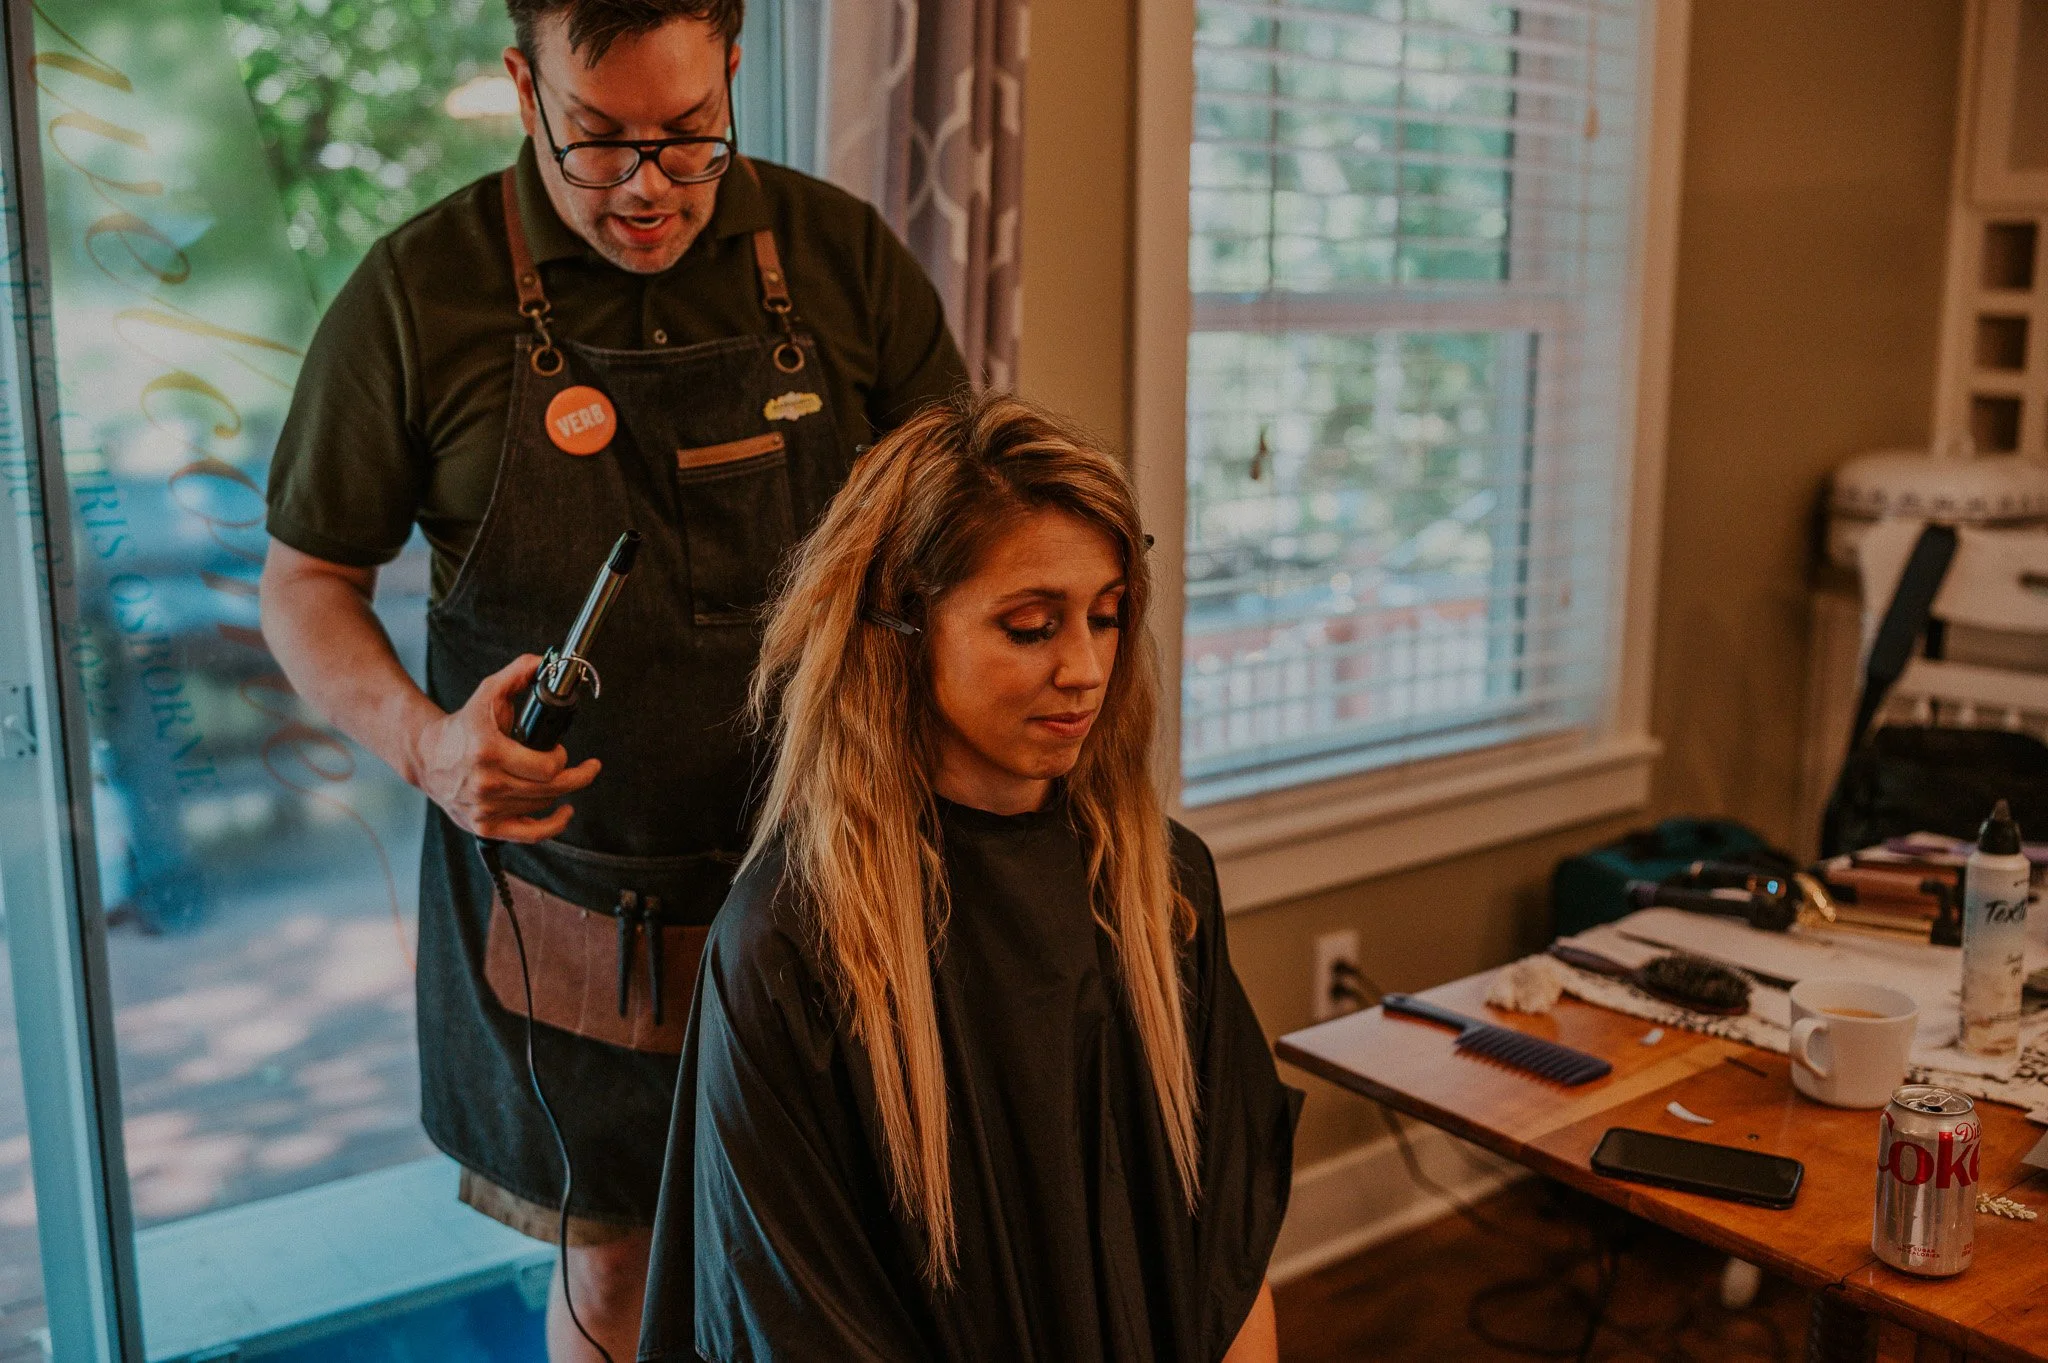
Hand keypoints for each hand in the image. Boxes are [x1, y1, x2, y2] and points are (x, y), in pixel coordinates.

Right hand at [411, 653, 600, 842]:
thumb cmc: (462, 727)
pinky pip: (530, 835)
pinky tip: (564, 812)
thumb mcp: (487, 693)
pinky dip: (553, 826)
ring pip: (542, 805)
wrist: (427, 756)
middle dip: (574, 776)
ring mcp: (485, 808)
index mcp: (489, 752)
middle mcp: (486, 784)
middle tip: (587, 768)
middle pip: (550, 789)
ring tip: (555, 779)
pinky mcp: (485, 827)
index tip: (561, 751)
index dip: (563, 759)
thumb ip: (517, 674)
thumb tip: (546, 662)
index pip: (547, 767)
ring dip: (556, 792)